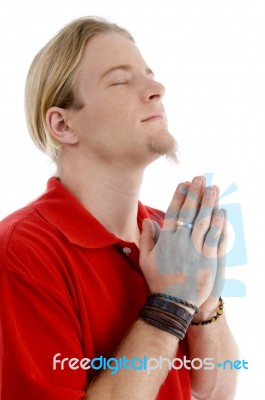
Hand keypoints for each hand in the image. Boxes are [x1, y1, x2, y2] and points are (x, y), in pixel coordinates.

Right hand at [139, 176, 226, 307]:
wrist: (173, 303)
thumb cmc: (158, 281)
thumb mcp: (145, 260)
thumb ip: (145, 239)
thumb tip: (147, 221)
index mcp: (166, 241)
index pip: (173, 212)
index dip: (180, 196)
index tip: (184, 183)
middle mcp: (180, 242)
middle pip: (190, 213)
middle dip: (195, 193)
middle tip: (201, 179)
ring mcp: (195, 250)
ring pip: (204, 222)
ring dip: (209, 203)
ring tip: (213, 188)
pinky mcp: (208, 259)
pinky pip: (215, 238)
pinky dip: (218, 224)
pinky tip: (221, 212)